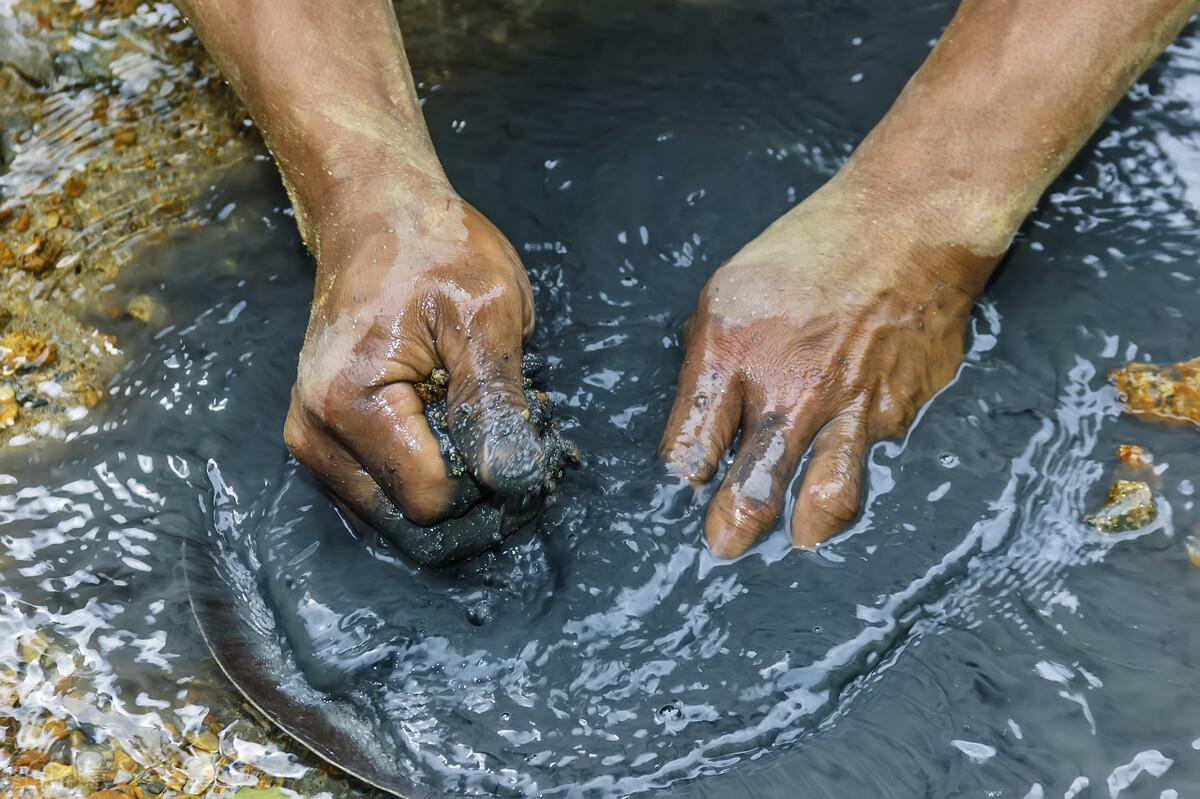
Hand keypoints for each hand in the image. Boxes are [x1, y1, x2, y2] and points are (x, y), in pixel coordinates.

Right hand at [283, 172, 542, 530]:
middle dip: (467, 491)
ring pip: (394, 514)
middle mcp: (314, 436)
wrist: (376, 214)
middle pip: (407, 520)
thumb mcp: (486, 312)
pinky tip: (445, 427)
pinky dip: (421, 474)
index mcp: (349, 404)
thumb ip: (494, 402)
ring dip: (446, 485)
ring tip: (471, 419)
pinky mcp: (320, 442)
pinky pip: (379, 492)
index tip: (520, 434)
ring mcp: (311, 443)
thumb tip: (513, 480)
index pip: (431, 501)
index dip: (487, 481)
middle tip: (503, 428)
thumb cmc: (435, 249)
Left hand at [660, 177, 994, 557]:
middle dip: (729, 534)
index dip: (683, 478)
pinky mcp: (898, 413)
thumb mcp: (729, 291)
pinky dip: (856, 470)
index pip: (687, 450)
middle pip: (748, 496)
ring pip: (823, 504)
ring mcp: (848, 408)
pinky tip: (848, 457)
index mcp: (730, 355)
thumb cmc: (809, 252)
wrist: (907, 225)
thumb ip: (709, 362)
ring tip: (796, 536)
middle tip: (723, 546)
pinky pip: (871, 463)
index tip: (689, 482)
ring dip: (804, 531)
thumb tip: (699, 427)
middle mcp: (788, 391)